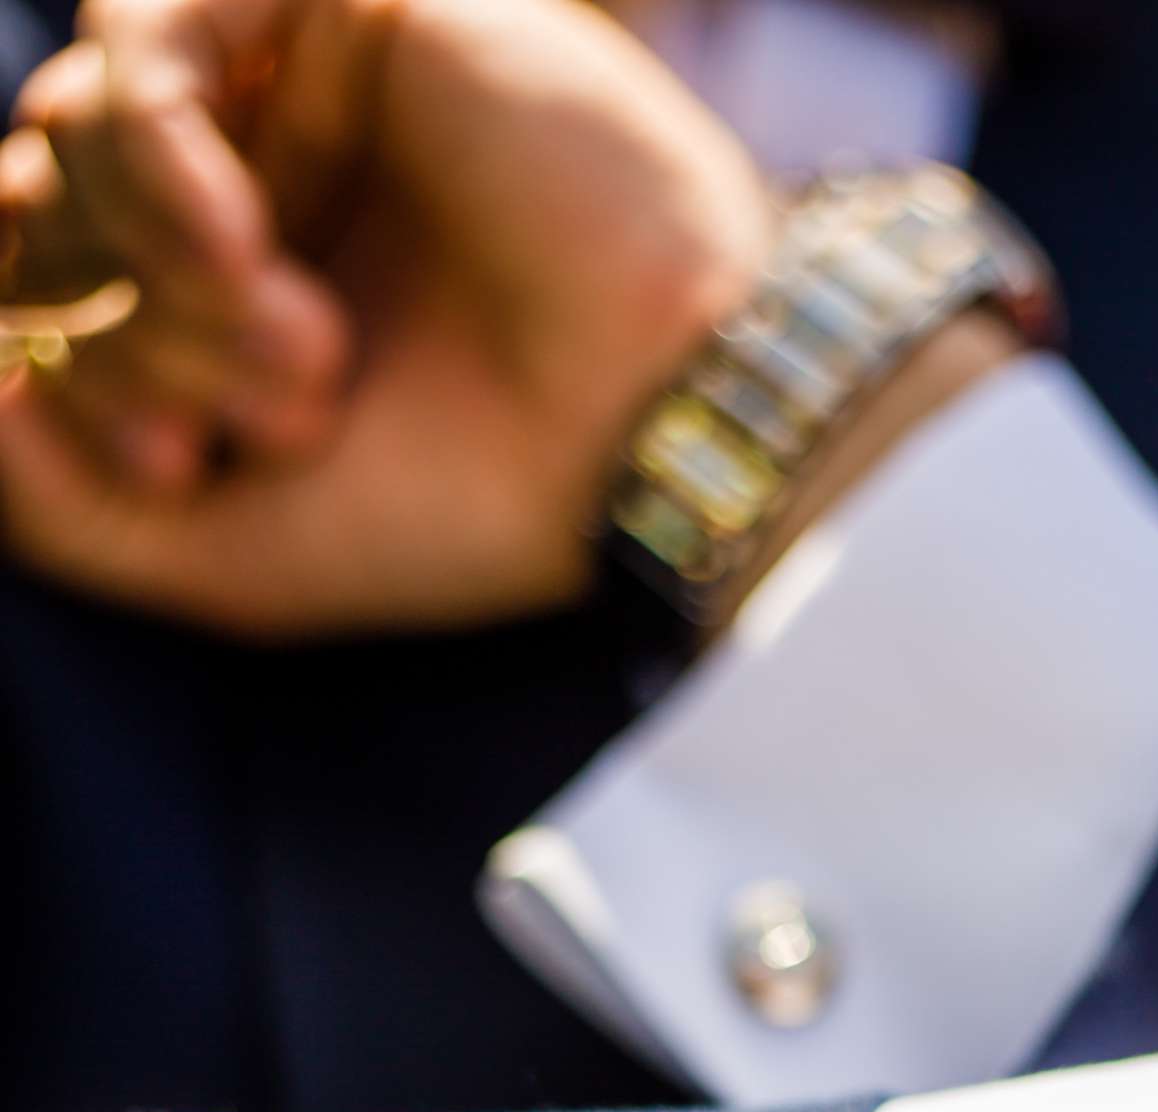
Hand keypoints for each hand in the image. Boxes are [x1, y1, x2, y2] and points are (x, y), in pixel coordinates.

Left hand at [0, 0, 768, 631]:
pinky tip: (237, 233)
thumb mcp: (228, 559)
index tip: (183, 467)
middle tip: (249, 420)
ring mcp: (286, 104)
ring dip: (154, 256)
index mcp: (218, 323)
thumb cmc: (468, 510)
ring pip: (79, 115)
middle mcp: (245, 200)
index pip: (38, 301)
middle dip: (121, 332)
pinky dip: (153, 143)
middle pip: (43, 210)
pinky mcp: (338, 17)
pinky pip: (144, 31)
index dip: (65, 380)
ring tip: (296, 340)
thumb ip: (59, 513)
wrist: (646, 433)